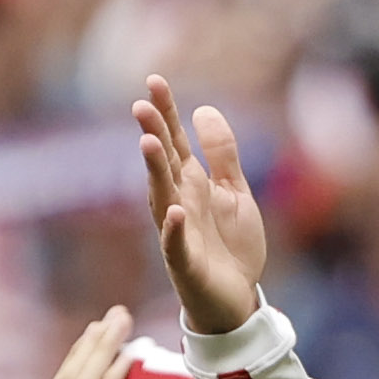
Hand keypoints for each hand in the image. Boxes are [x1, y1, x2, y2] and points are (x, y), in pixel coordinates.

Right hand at [133, 75, 264, 334]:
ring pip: (162, 198)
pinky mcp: (185, 263)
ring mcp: (178, 231)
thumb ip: (222, 155)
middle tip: (142, 105)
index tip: (155, 80)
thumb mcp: (234, 193)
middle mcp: (179, 202)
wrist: (237, 298)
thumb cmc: (230, 244)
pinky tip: (176, 211)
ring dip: (155, 173)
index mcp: (192, 183)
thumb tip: (204, 109)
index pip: (176, 142)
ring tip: (150, 143)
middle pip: (164, 165)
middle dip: (153, 135)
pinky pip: (175, 244)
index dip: (166, 112)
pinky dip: (174, 229)